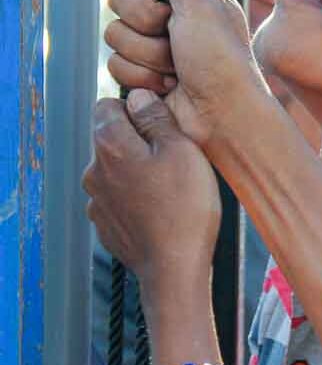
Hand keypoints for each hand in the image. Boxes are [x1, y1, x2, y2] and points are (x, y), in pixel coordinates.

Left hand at [83, 89, 220, 305]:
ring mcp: (97, 200)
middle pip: (113, 137)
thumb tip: (140, 96)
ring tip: (172, 187)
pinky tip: (161, 208)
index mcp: (110, 145)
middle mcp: (94, 170)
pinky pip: (119, 197)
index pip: (109, 104)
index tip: (163, 125)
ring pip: (117, 169)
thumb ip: (157, 117)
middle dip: (140, 140)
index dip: (138, 109)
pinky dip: (137, 196)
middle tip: (176, 157)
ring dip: (139, 170)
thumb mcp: (182, 150)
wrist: (175, 268)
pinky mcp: (106, 224)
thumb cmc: (184, 209)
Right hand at [105, 0, 266, 151]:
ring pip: (114, 34)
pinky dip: (142, 77)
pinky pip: (116, 65)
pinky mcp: (143, 72)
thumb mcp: (201, 5)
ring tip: (177, 68)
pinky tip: (168, 86)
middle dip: (145, 22)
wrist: (222, 115)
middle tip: (173, 35)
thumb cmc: (221, 59)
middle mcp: (170, 13)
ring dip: (148, 54)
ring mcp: (154, 43)